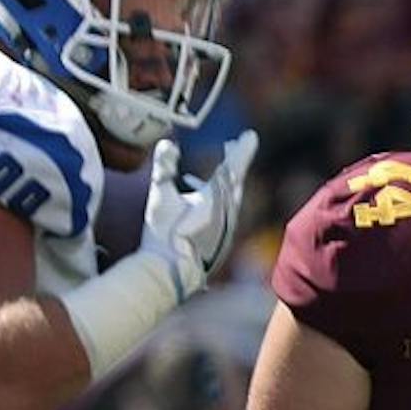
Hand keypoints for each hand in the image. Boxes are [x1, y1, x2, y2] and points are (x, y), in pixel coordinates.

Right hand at [139, 129, 255, 299]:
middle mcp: (228, 212)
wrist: (172, 273)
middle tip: (233, 145)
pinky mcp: (221, 241)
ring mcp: (227, 228)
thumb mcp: (160, 196)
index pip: (233, 167)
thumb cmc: (165, 233)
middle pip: (235, 181)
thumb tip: (167, 144)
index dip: (241, 150)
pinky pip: (222, 213)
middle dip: (234, 162)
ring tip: (206, 174)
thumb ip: (164, 167)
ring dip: (222, 183)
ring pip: (229, 198)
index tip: (250, 136)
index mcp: (217, 198)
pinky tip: (195, 202)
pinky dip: (215, 201)